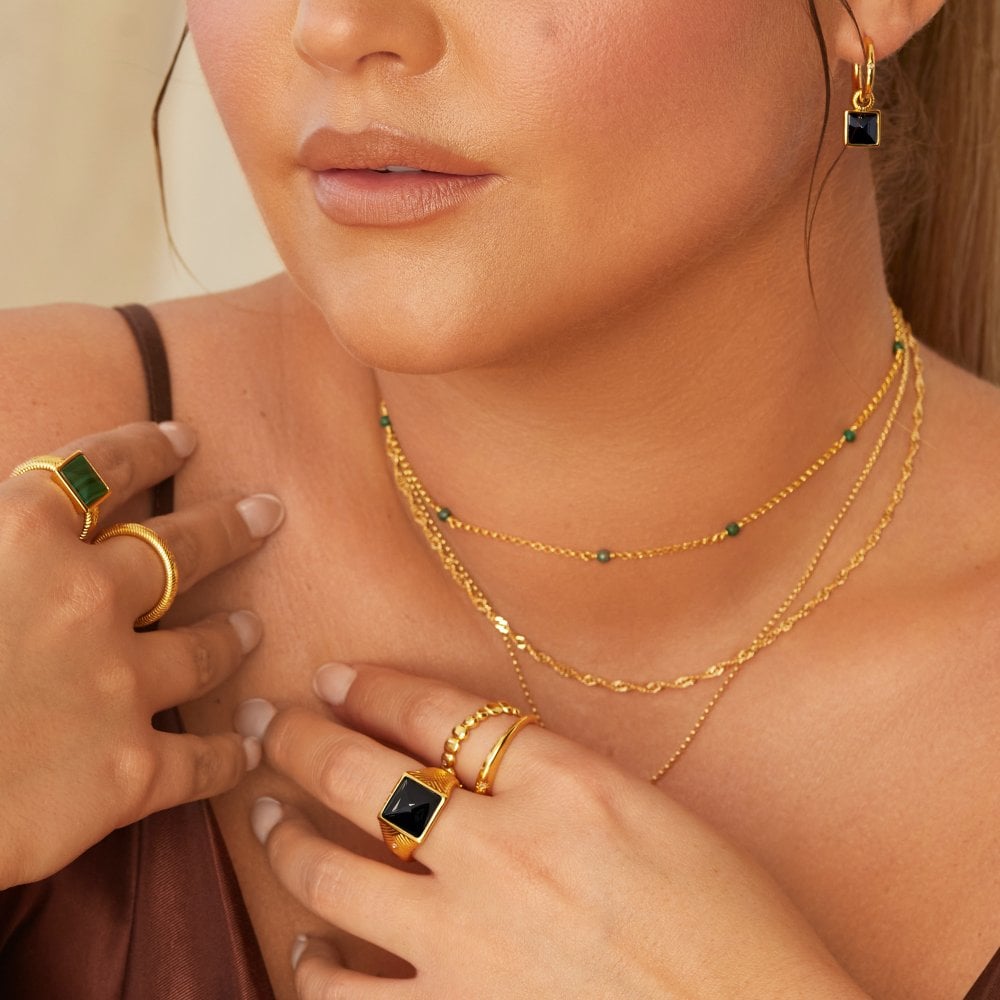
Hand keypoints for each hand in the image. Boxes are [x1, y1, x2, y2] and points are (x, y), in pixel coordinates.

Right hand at [0, 421, 283, 887]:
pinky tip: (246, 749)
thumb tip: (14, 519)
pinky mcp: (129, 771)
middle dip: (230, 527)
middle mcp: (87, 598)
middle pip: (181, 549)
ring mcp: (117, 684)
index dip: (146, 449)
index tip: (184, 438)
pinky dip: (227, 756)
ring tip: (251, 627)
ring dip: (230, 635)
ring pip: (202, 648)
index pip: (101, 470)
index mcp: (21, 536)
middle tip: (267, 513)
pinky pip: (199, 760)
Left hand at [243, 664, 869, 998]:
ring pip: (334, 872)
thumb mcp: (661, 819)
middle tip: (268, 726)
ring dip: (286, 838)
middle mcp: (506, 849)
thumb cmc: (739, 931)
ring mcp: (471, 942)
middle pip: (367, 774)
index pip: (440, 712)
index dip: (376, 687)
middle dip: (303, 741)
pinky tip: (304, 949)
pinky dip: (314, 964)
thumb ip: (567, 782)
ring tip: (264, 816)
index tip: (336, 677)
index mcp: (568, 785)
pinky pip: (348, 992)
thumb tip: (488, 764)